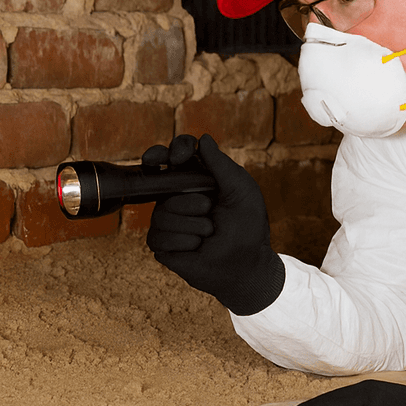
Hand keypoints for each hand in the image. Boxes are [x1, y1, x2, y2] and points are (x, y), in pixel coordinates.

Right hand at [144, 134, 284, 315]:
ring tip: (208, 233)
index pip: (172, 155)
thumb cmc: (248, 226)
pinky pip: (158, 236)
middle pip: (163, 186)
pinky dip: (184, 242)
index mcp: (195, 178)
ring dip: (192, 226)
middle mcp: (177, 195)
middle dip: (190, 202)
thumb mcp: (242, 191)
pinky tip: (197, 247)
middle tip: (208, 210)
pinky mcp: (161, 242)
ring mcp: (167, 219)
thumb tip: (203, 140)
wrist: (245, 265)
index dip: (166, 152)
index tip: (175, 159)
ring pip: (161, 214)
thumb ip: (222, 165)